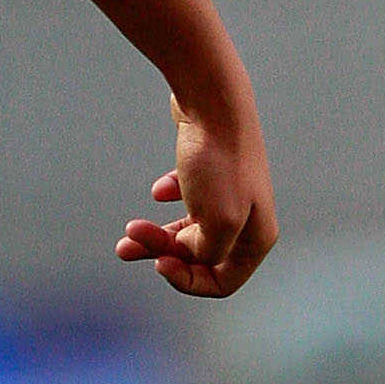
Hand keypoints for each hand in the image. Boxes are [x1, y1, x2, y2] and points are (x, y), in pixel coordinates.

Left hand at [117, 91, 276, 297]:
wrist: (213, 101)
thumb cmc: (219, 161)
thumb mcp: (218, 222)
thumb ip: (207, 252)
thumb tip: (195, 255)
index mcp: (256, 237)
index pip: (222, 282)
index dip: (188, 280)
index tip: (160, 262)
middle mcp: (247, 219)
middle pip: (199, 256)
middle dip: (161, 252)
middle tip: (129, 240)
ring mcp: (229, 195)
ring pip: (188, 229)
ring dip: (156, 234)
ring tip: (128, 230)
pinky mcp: (211, 174)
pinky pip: (187, 199)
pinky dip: (169, 198)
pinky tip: (160, 188)